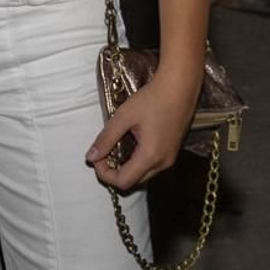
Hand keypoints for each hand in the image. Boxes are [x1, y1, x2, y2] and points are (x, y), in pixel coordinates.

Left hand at [85, 75, 197, 190]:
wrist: (179, 88)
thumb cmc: (151, 100)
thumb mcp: (123, 117)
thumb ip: (106, 139)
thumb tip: (90, 157)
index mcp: (150, 157)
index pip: (123, 181)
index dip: (105, 174)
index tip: (95, 157)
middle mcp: (163, 164)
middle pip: (133, 181)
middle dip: (113, 172)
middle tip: (102, 152)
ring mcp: (170, 159)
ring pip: (143, 175)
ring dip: (125, 167)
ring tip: (113, 146)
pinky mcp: (172, 152)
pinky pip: (151, 166)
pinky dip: (136, 161)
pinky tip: (129, 143)